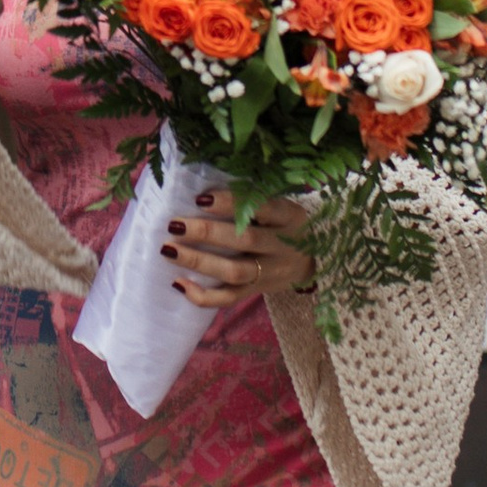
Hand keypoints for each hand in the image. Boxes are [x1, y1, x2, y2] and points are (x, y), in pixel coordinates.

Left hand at [168, 187, 317, 308]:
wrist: (318, 258)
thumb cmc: (286, 222)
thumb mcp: (282, 205)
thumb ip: (253, 198)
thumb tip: (202, 188)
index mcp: (290, 217)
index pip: (264, 208)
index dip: (232, 204)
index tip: (200, 198)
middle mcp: (283, 246)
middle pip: (245, 241)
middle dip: (207, 233)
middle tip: (175, 225)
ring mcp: (270, 272)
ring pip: (234, 272)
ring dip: (199, 261)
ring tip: (169, 250)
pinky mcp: (257, 291)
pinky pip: (230, 298)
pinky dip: (203, 295)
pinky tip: (179, 283)